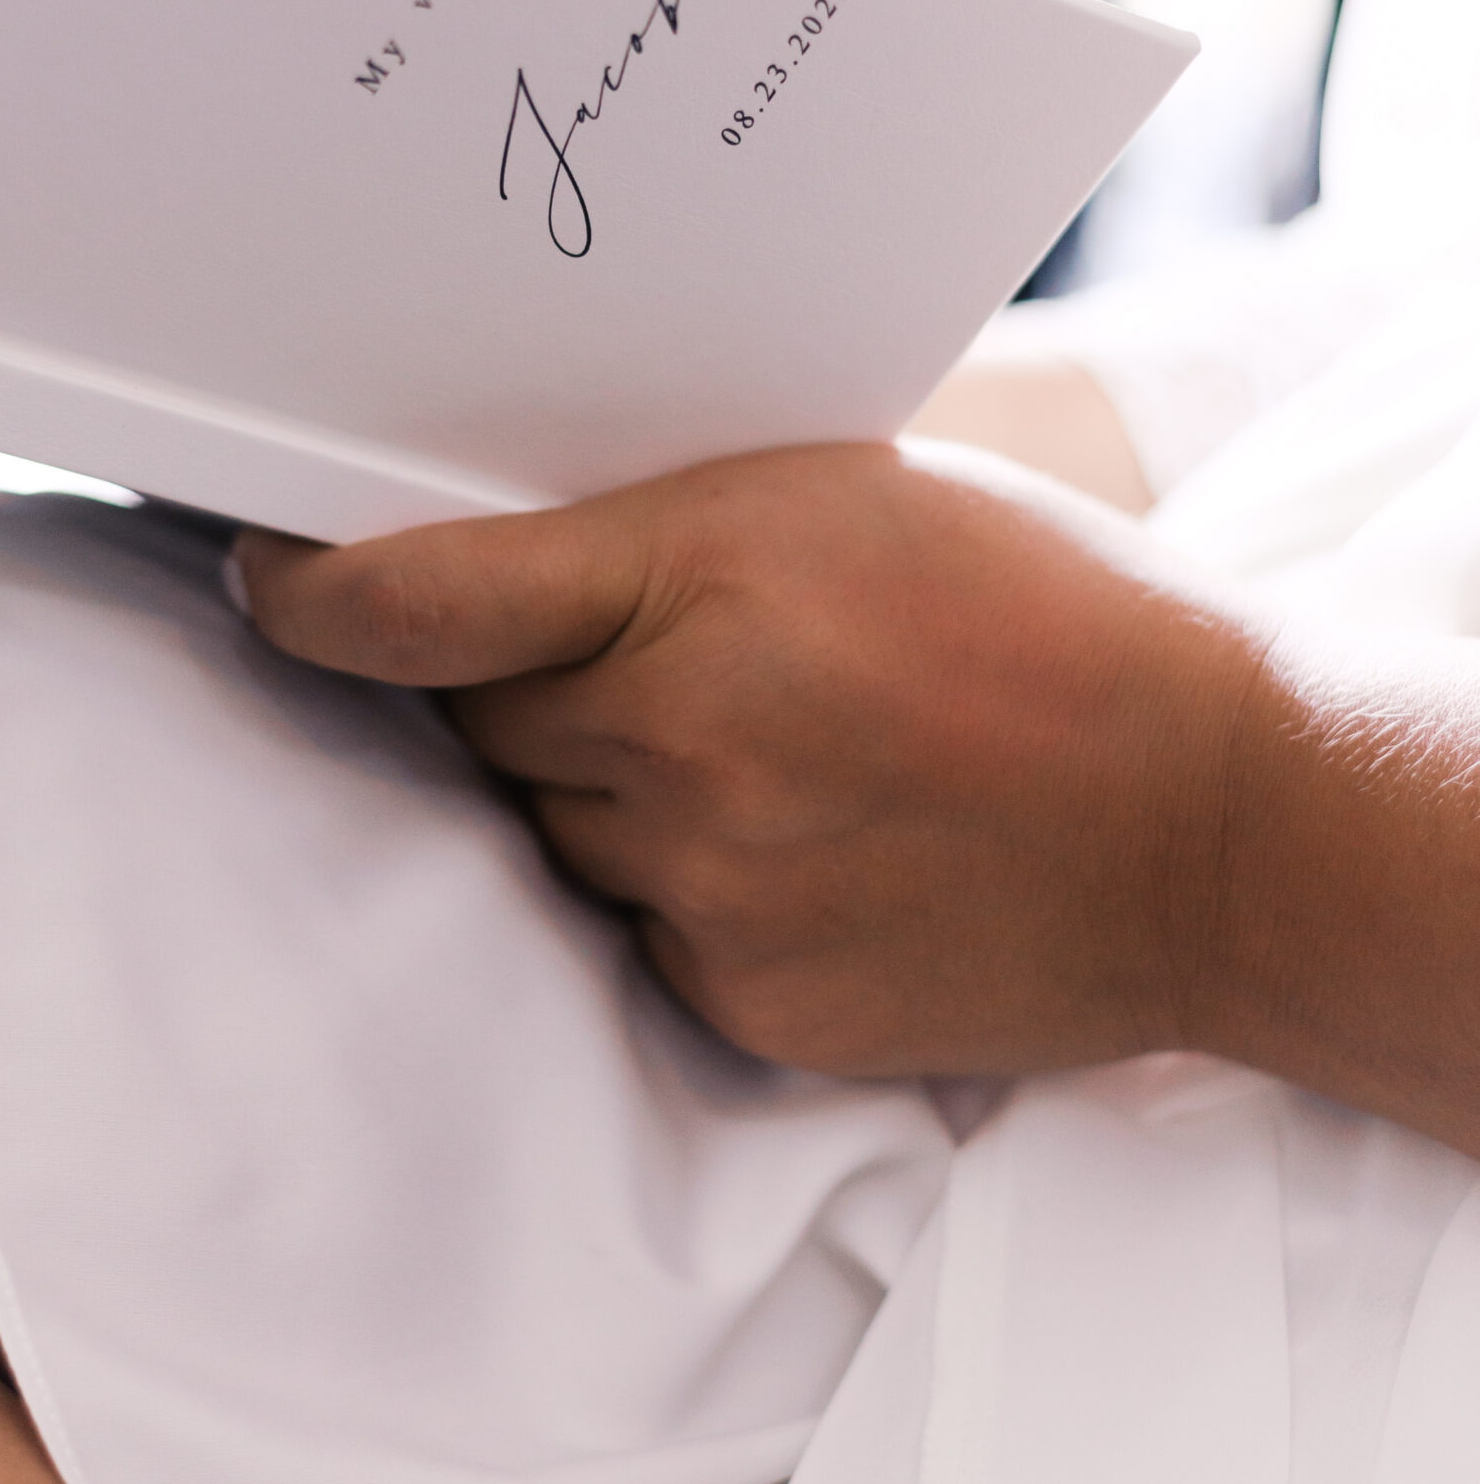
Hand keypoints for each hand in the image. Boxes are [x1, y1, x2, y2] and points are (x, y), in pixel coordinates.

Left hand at [235, 443, 1271, 1079]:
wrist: (1218, 815)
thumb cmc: (1050, 611)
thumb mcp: (854, 490)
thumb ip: (674, 522)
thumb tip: (529, 542)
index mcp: (702, 573)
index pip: (424, 599)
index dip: (311, 591)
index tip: (265, 578)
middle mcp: (683, 734)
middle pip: (483, 717)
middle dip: (516, 680)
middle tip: (617, 647)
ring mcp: (711, 881)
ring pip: (556, 825)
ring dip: (602, 782)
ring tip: (746, 740)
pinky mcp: (748, 994)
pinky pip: (639, 927)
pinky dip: (679, 880)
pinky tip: (799, 835)